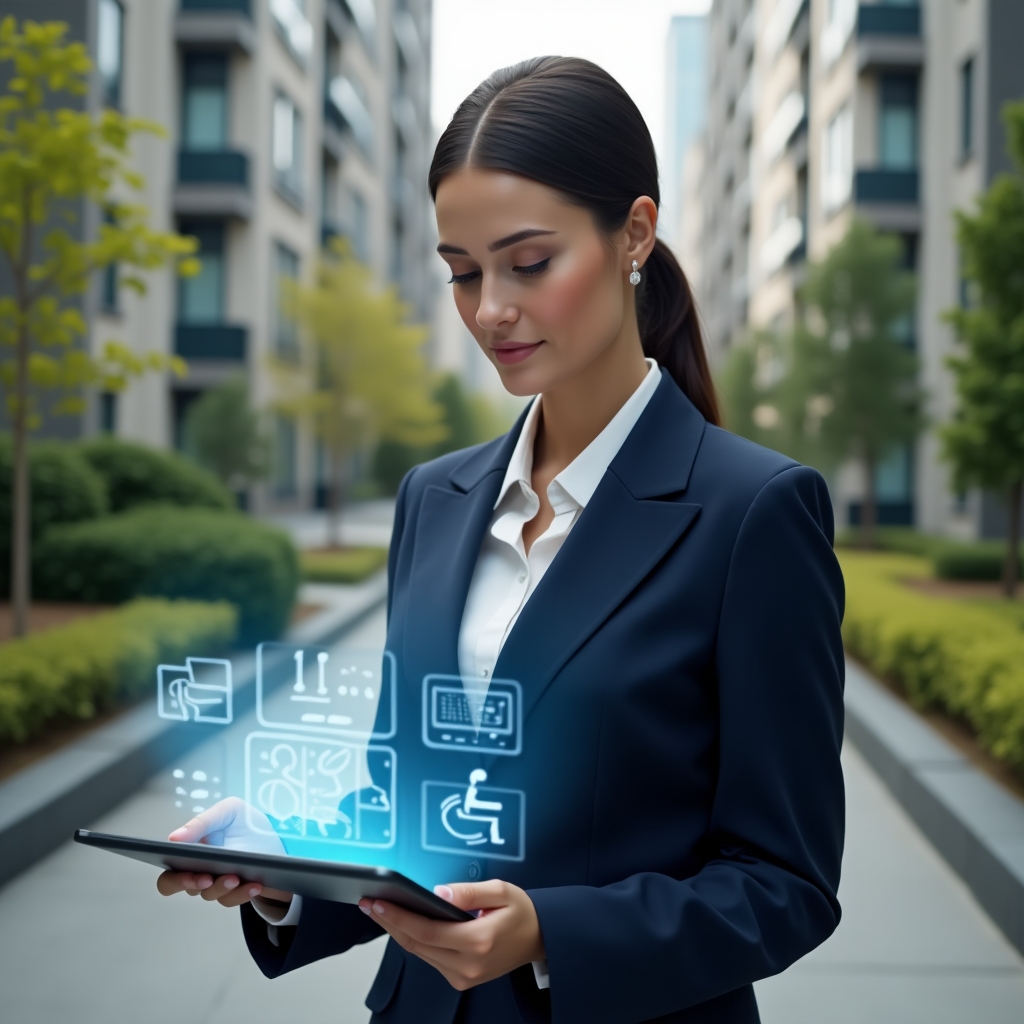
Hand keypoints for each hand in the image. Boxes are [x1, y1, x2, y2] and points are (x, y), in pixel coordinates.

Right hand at [156, 796, 292, 907]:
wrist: (275, 836)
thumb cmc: (244, 822)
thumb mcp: (228, 811)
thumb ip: (202, 822)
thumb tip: (174, 838)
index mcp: (190, 852)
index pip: (170, 874)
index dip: (174, 879)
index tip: (188, 873)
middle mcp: (199, 871)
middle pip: (185, 890)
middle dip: (193, 885)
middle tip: (207, 879)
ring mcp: (217, 882)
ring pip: (210, 894)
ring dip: (222, 886)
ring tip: (236, 877)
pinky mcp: (235, 891)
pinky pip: (233, 898)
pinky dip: (243, 892)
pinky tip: (254, 884)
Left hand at [358, 880, 545, 990]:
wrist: (540, 938)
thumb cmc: (521, 912)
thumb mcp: (500, 891)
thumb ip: (468, 892)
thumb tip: (437, 892)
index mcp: (478, 942)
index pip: (427, 931)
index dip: (398, 917)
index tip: (377, 902)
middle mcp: (468, 965)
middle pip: (417, 945)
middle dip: (390, 923)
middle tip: (368, 903)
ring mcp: (464, 977)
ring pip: (420, 954)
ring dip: (398, 932)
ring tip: (381, 910)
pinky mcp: (461, 979)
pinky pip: (430, 958)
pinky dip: (415, 940)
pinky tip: (404, 924)